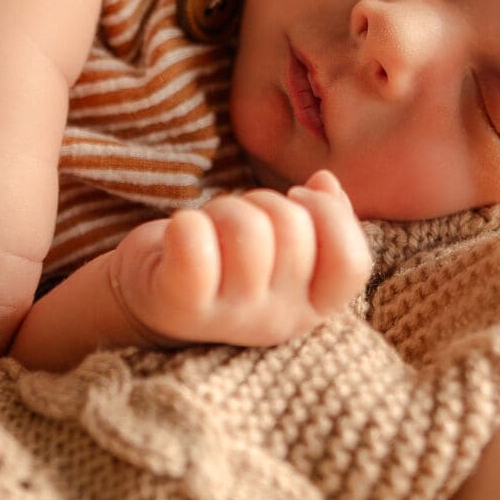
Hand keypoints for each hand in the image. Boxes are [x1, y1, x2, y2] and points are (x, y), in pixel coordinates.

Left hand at [105, 171, 371, 349]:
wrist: (147, 299)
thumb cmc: (223, 262)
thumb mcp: (281, 248)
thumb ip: (318, 222)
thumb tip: (326, 180)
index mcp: (310, 307)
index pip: (352, 265)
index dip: (332, 217)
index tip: (299, 196)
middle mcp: (277, 320)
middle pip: (295, 229)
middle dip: (265, 200)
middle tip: (241, 218)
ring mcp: (230, 317)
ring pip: (248, 228)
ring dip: (225, 208)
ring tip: (211, 229)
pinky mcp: (181, 304)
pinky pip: (194, 240)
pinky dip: (185, 222)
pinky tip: (180, 235)